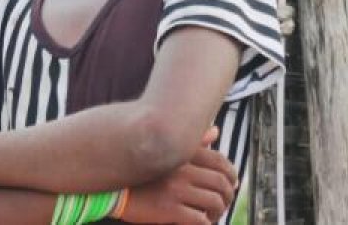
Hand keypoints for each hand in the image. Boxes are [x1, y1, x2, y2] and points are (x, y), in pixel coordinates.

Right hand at [122, 127, 237, 223]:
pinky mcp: (169, 210)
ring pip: (213, 202)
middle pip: (221, 183)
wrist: (114, 190)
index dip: (231, 173)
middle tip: (225, 202)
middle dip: (228, 195)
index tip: (233, 183)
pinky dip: (207, 223)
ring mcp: (177, 190)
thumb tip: (215, 132)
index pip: (220, 161)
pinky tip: (203, 223)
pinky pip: (199, 219)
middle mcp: (183, 170)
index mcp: (184, 155)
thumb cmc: (144, 171)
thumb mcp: (167, 151)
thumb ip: (193, 142)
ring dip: (219, 211)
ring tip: (214, 215)